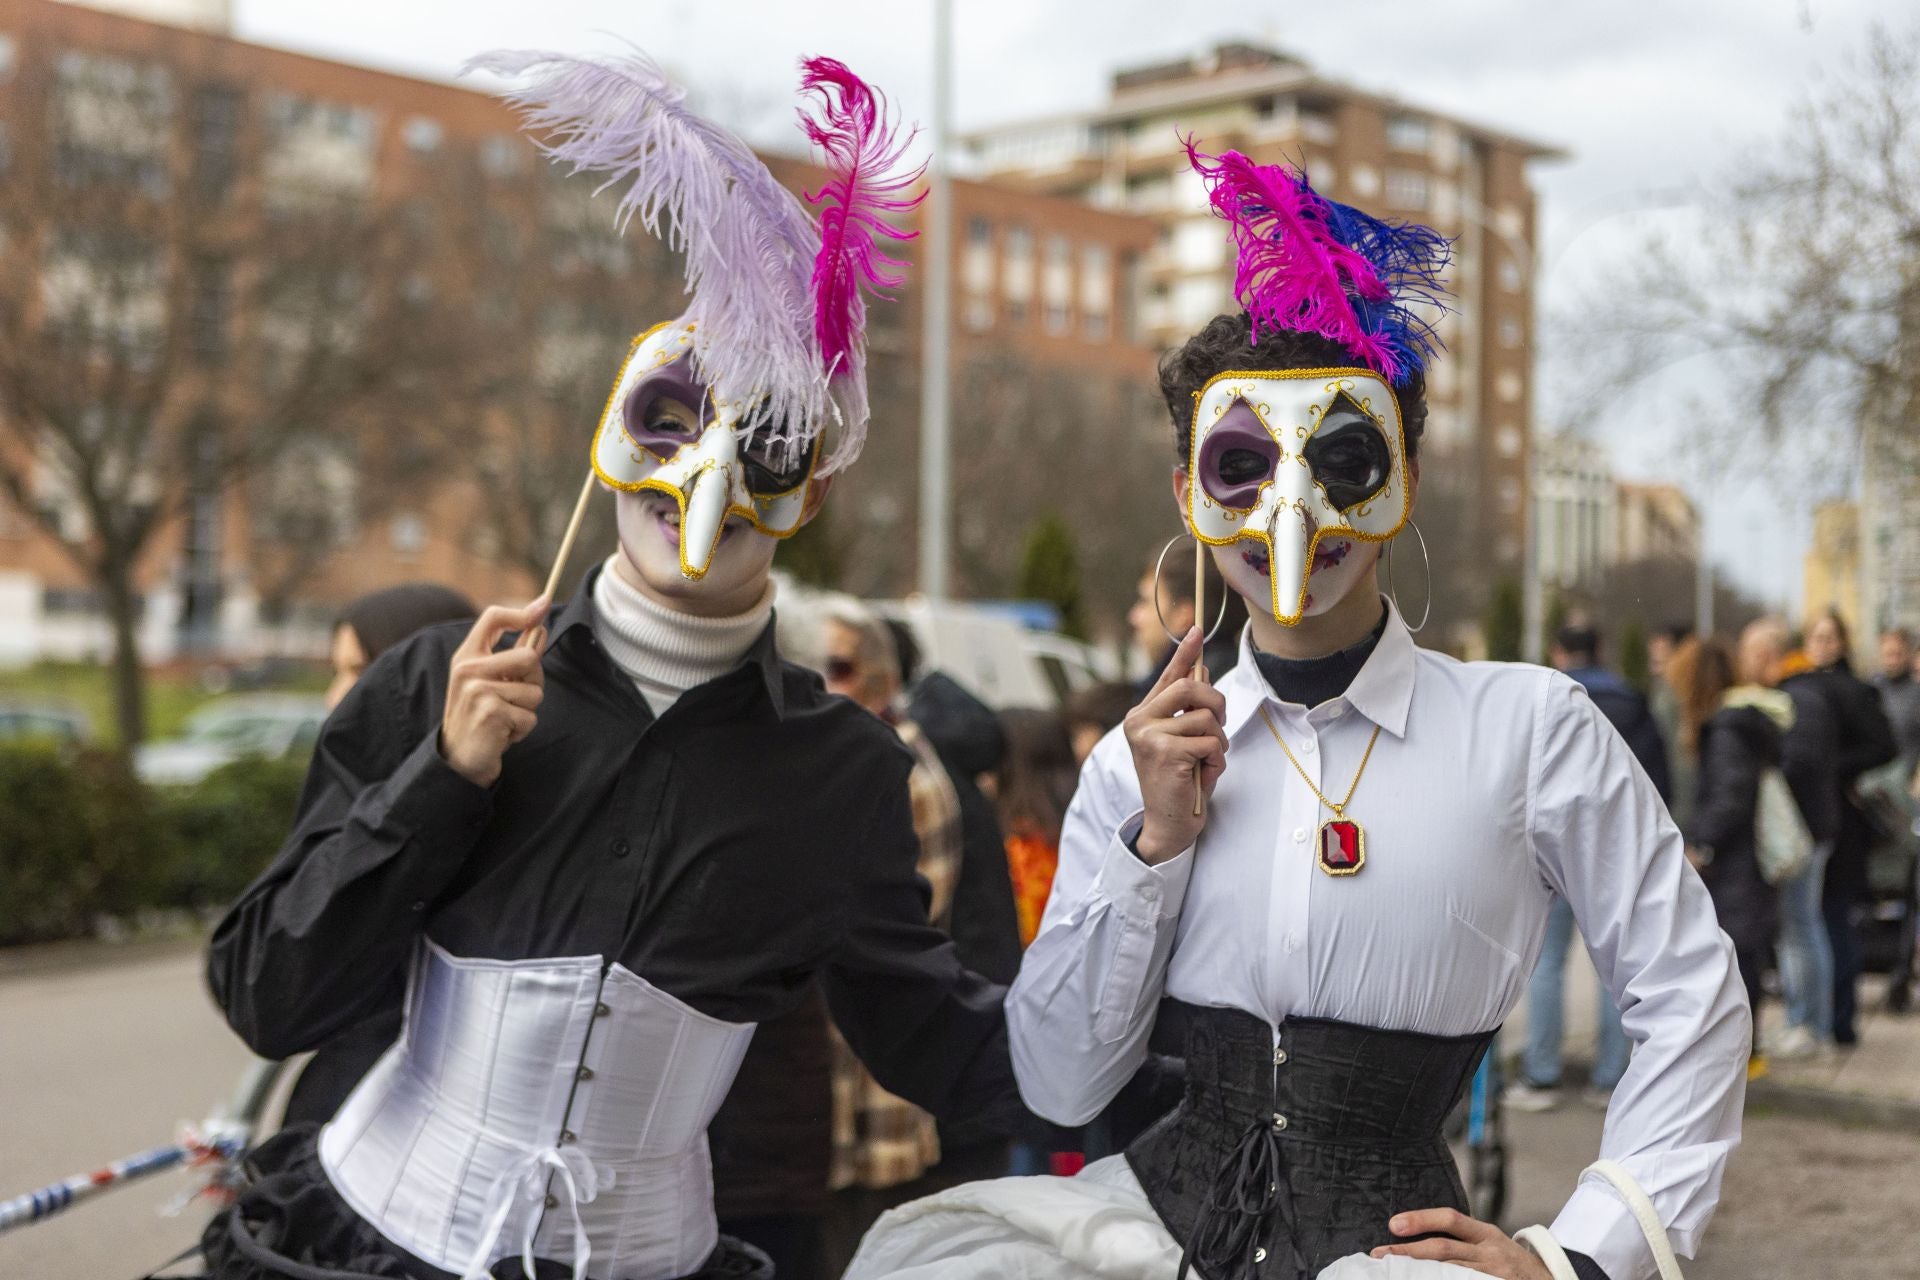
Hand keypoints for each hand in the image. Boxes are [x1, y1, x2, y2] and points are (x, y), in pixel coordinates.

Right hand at [438, 596, 549, 787]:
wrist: (457, 759)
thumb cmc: (478, 717)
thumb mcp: (489, 682)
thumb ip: (512, 658)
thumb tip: (540, 629)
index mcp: (467, 656)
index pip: (492, 618)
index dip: (522, 611)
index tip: (544, 605)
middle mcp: (468, 668)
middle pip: (529, 657)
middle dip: (534, 681)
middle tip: (515, 698)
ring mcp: (478, 690)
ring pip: (535, 692)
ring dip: (526, 711)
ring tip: (504, 719)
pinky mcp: (491, 713)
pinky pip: (530, 717)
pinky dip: (522, 730)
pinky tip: (502, 735)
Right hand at [1125, 626, 1226, 864]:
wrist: (1168, 824)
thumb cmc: (1179, 783)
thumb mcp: (1185, 741)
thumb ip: (1189, 711)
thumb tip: (1202, 672)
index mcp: (1142, 715)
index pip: (1169, 676)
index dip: (1186, 652)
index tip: (1198, 629)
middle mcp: (1139, 721)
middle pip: (1192, 687)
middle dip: (1218, 705)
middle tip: (1219, 728)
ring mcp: (1149, 735)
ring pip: (1206, 717)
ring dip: (1218, 741)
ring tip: (1206, 761)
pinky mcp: (1165, 751)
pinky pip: (1209, 741)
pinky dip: (1216, 758)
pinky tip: (1202, 773)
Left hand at [1370, 1208, 1550, 1278]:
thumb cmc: (1509, 1263)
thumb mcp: (1490, 1243)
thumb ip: (1461, 1239)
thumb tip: (1413, 1237)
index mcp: (1486, 1233)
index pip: (1450, 1218)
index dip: (1421, 1219)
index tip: (1393, 1224)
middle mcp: (1491, 1252)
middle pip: (1444, 1249)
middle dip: (1408, 1252)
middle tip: (1380, 1256)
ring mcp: (1493, 1274)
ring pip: (1450, 1273)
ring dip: (1418, 1274)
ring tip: (1393, 1274)